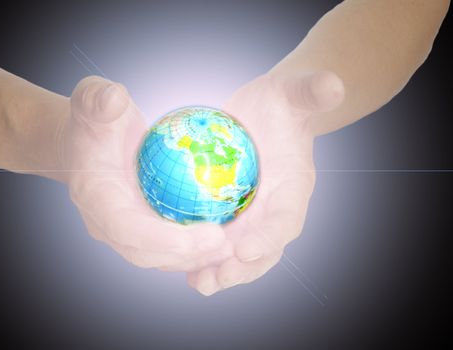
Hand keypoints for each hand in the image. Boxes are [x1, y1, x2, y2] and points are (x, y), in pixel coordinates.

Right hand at [59, 76, 225, 268]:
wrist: (87, 144)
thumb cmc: (94, 120)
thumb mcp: (91, 99)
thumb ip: (98, 98)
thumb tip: (114, 98)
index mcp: (94, 197)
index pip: (125, 227)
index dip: (162, 239)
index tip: (204, 234)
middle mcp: (105, 223)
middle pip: (144, 253)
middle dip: (185, 255)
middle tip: (225, 244)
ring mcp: (122, 230)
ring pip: (158, 257)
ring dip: (194, 258)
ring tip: (230, 247)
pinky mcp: (140, 229)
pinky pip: (167, 246)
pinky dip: (193, 248)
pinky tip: (224, 237)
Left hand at [163, 71, 343, 294]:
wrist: (271, 117)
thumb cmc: (283, 104)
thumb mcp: (295, 91)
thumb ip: (313, 91)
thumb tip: (332, 85)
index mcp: (295, 189)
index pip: (287, 218)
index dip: (269, 236)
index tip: (246, 248)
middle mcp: (276, 211)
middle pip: (263, 250)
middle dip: (241, 268)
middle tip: (215, 279)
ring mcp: (254, 218)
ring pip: (239, 255)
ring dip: (220, 273)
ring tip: (198, 283)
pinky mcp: (233, 216)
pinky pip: (219, 243)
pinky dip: (203, 257)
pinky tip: (179, 265)